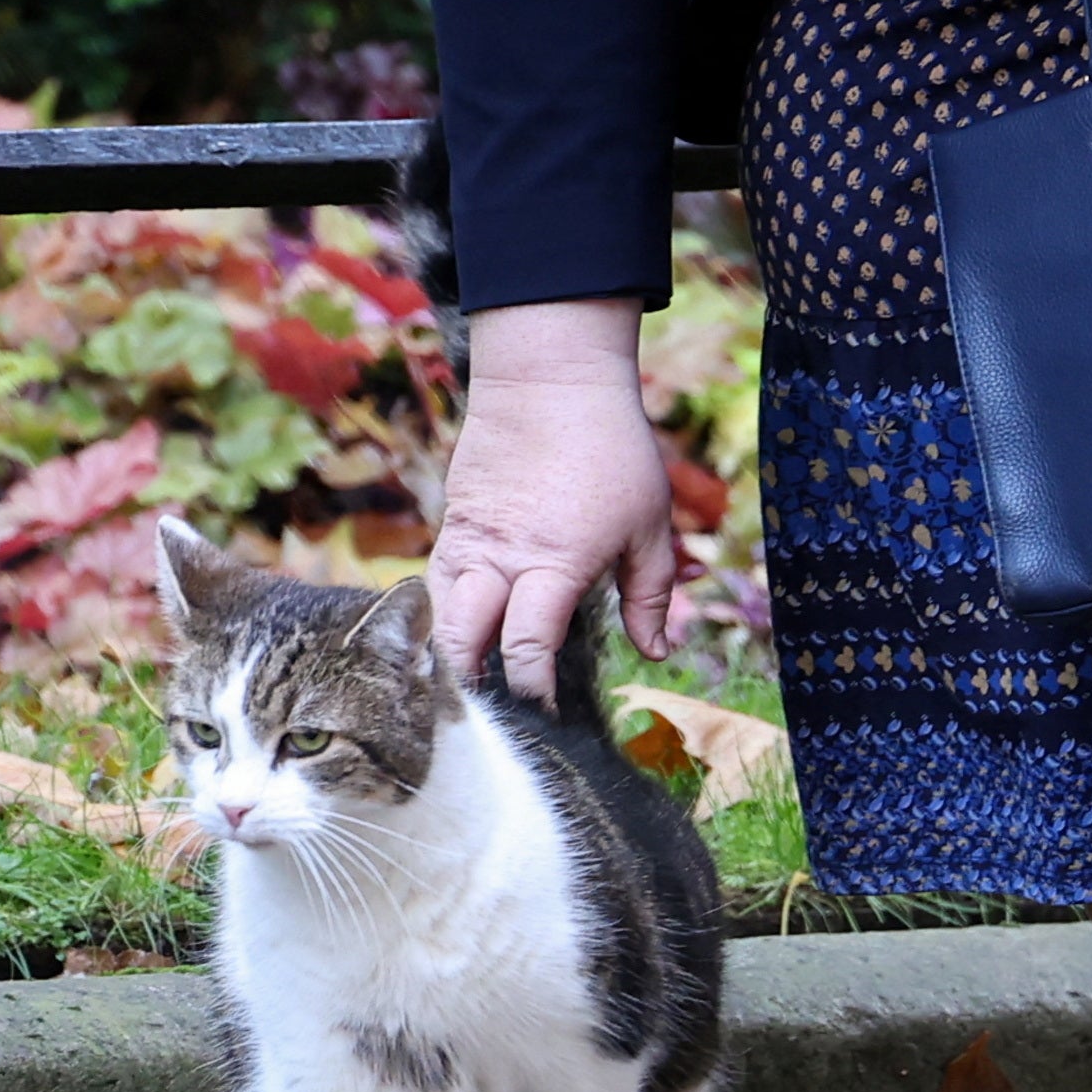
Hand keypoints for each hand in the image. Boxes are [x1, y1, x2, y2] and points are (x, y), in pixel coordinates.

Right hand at [428, 299, 679, 703]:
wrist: (550, 376)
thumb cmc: (613, 449)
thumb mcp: (651, 523)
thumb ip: (651, 595)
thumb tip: (655, 653)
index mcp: (555, 563)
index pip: (527, 648)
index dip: (532, 692)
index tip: (546, 716)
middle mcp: (501, 557)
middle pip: (461, 640)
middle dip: (468, 685)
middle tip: (486, 715)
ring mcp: (469, 537)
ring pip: (437, 613)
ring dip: (446, 652)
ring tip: (463, 686)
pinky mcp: (454, 519)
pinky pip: (438, 578)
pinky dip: (443, 611)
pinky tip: (459, 631)